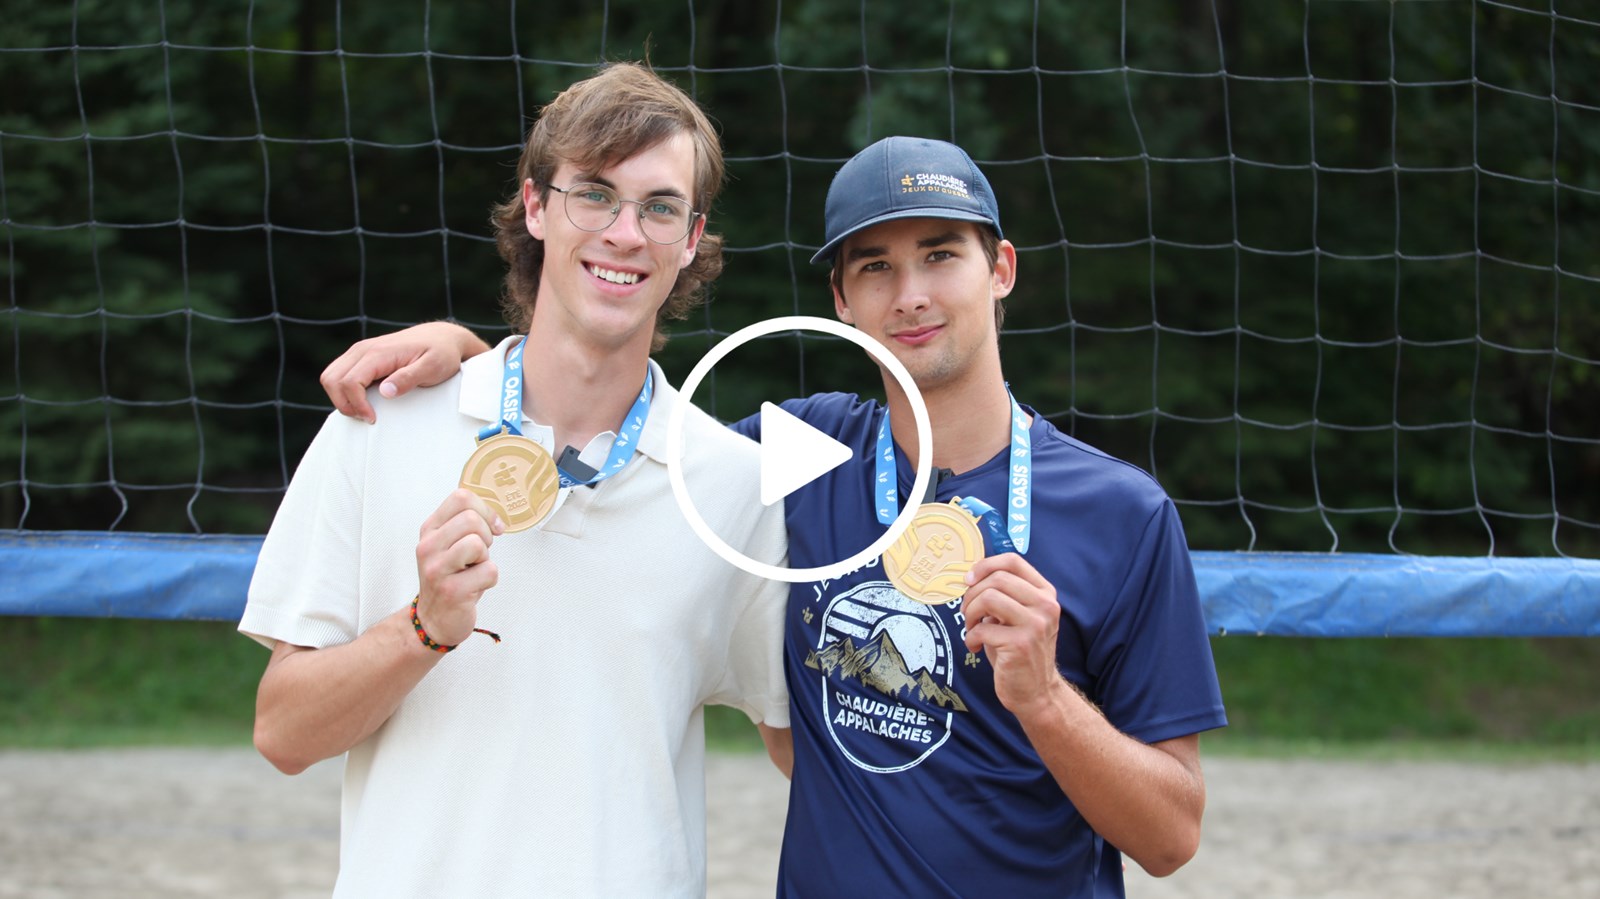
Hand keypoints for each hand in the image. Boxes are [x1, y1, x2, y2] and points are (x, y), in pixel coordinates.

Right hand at [320, 321, 490, 422]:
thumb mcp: (433, 367)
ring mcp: (359, 351)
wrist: (441, 337)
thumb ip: (409, 378)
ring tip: (363, 411)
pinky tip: (363, 401)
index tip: (373, 418)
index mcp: (378, 352)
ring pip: (330, 376)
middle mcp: (362, 349)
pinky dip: (342, 391)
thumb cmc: (440, 354)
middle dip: (344, 404)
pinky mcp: (360, 356)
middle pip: (331, 379)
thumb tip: (385, 392)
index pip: (350, 381)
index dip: (357, 405)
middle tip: (367, 418)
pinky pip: (338, 374)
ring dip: (340, 398)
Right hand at [413, 488, 504, 645]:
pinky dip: (489, 579)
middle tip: (479, 554)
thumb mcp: (448, 545)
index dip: (485, 510)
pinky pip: (489, 571)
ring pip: (478, 544)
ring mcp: (437, 569)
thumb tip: (496, 515)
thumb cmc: (448, 579)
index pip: (461, 498)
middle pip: (471, 519)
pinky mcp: (452, 591)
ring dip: (485, 558)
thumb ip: (465, 525)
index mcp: (430, 530)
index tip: (492, 527)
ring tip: (473, 569)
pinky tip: (475, 586)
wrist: (433, 619)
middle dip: (486, 536)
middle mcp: (429, 547)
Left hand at [961, 552, 1063, 716]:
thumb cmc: (1019, 651)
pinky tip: (975, 646)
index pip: (1013, 561)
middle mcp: (1045, 606)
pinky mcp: (1021, 644)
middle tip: (967, 612)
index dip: (985, 565)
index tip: (969, 580)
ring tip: (971, 627)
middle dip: (972, 594)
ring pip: (988, 598)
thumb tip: (970, 577)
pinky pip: (982, 628)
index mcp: (1045, 593)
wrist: (1036, 691)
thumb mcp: (1017, 616)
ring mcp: (1035, 624)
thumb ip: (1004, 595)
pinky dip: (971, 637)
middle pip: (997, 579)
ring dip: (970, 613)